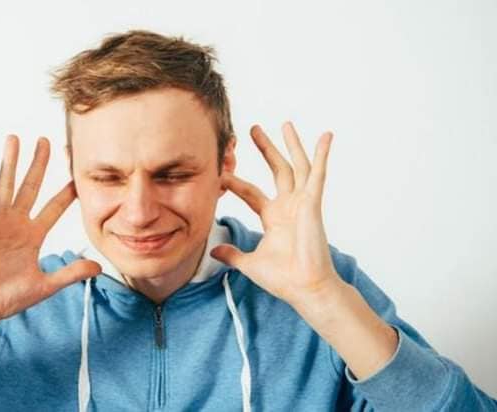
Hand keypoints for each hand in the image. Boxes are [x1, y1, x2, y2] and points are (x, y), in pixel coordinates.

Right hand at [0, 135, 101, 323]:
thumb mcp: (44, 285)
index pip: (54, 208)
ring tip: (14, 138)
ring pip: (5, 185)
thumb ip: (70, 273)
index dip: (67, 192)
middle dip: (39, 164)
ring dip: (10, 162)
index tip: (78, 175)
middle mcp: (15, 223)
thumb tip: (99, 267)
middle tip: (47, 141)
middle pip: (30, 187)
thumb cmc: (5, 298)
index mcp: (33, 236)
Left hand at [211, 122, 340, 305]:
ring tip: (284, 124)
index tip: (220, 172)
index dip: (235, 182)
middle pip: (275, 170)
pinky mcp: (313, 203)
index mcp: (273, 217)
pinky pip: (318, 174)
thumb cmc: (283, 278)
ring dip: (290, 145)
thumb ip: (232, 254)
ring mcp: (302, 203)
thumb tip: (213, 251)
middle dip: (265, 149)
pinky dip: (322, 155)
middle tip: (253, 129)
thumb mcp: (249, 262)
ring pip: (296, 166)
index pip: (250, 192)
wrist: (304, 288)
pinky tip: (326, 136)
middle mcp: (288, 206)